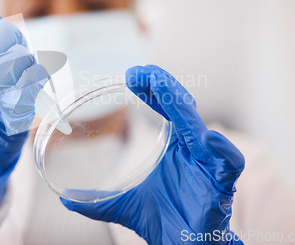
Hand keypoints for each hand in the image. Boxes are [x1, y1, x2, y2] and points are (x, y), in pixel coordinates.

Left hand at [61, 65, 244, 244]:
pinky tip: (207, 138)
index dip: (153, 90)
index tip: (132, 75)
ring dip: (181, 105)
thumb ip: (97, 203)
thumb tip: (66, 201)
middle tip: (139, 72)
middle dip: (163, 86)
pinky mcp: (222, 184)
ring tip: (161, 86)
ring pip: (200, 127)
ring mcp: (208, 164)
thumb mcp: (124, 206)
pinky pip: (229, 163)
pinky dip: (222, 150)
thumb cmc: (165, 221)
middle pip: (182, 108)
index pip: (166, 108)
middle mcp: (193, 149)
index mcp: (176, 147)